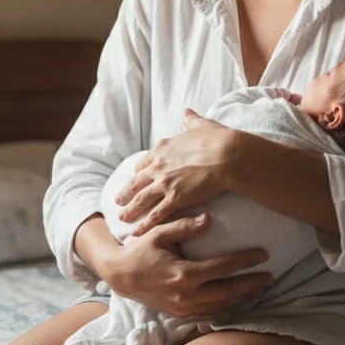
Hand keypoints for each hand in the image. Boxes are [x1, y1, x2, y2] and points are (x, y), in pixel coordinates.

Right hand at [101, 214, 271, 316]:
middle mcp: (186, 294)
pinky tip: (239, 299)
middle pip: (228, 291)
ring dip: (243, 297)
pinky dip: (227, 307)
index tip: (263, 255)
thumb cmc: (140, 251)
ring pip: (222, 305)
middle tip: (271, 276)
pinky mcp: (181, 314)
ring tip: (260, 288)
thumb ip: (183, 226)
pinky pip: (210, 313)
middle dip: (252, 284)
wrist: (120, 277)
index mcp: (183, 273)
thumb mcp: (159, 234)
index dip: (245, 261)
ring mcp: (184, 307)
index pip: (222, 268)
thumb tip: (208, 219)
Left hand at [115, 109, 242, 235]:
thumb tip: (187, 112)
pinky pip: (156, 215)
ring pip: (141, 200)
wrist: (227, 155)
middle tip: (117, 201)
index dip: (140, 171)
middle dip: (126, 192)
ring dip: (130, 210)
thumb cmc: (218, 140)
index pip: (146, 162)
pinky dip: (145, 224)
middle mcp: (159, 166)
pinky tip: (136, 232)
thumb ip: (191, 120)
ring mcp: (165, 183)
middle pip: (137, 182)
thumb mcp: (201, 125)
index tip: (135, 176)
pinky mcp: (175, 198)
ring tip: (121, 218)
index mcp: (164, 149)